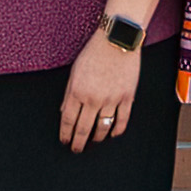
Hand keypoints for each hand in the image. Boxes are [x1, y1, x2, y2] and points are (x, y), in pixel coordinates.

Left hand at [57, 23, 143, 155]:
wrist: (117, 40)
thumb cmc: (94, 53)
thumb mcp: (75, 71)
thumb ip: (69, 93)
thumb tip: (64, 112)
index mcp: (77, 91)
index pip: (68, 120)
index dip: (65, 134)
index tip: (65, 141)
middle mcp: (93, 98)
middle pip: (84, 129)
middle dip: (78, 142)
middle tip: (76, 149)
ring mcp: (111, 99)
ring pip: (103, 128)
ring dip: (96, 138)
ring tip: (93, 142)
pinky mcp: (127, 98)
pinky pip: (122, 121)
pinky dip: (116, 131)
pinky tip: (112, 135)